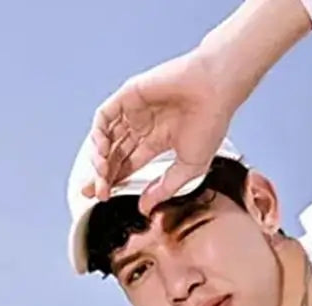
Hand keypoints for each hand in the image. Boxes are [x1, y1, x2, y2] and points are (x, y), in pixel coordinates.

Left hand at [85, 48, 236, 212]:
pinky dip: (98, 133)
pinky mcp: (128, 95)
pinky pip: (104, 116)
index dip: (115, 181)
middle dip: (102, 175)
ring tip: (102, 174)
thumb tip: (144, 207)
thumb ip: (165, 188)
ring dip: (99, 157)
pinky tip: (102, 150)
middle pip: (113, 154)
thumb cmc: (210, 123)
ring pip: (106, 137)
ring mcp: (134, 110)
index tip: (105, 197)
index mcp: (157, 141)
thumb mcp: (189, 168)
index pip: (128, 164)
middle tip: (96, 192)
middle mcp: (143, 126)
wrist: (215, 91)